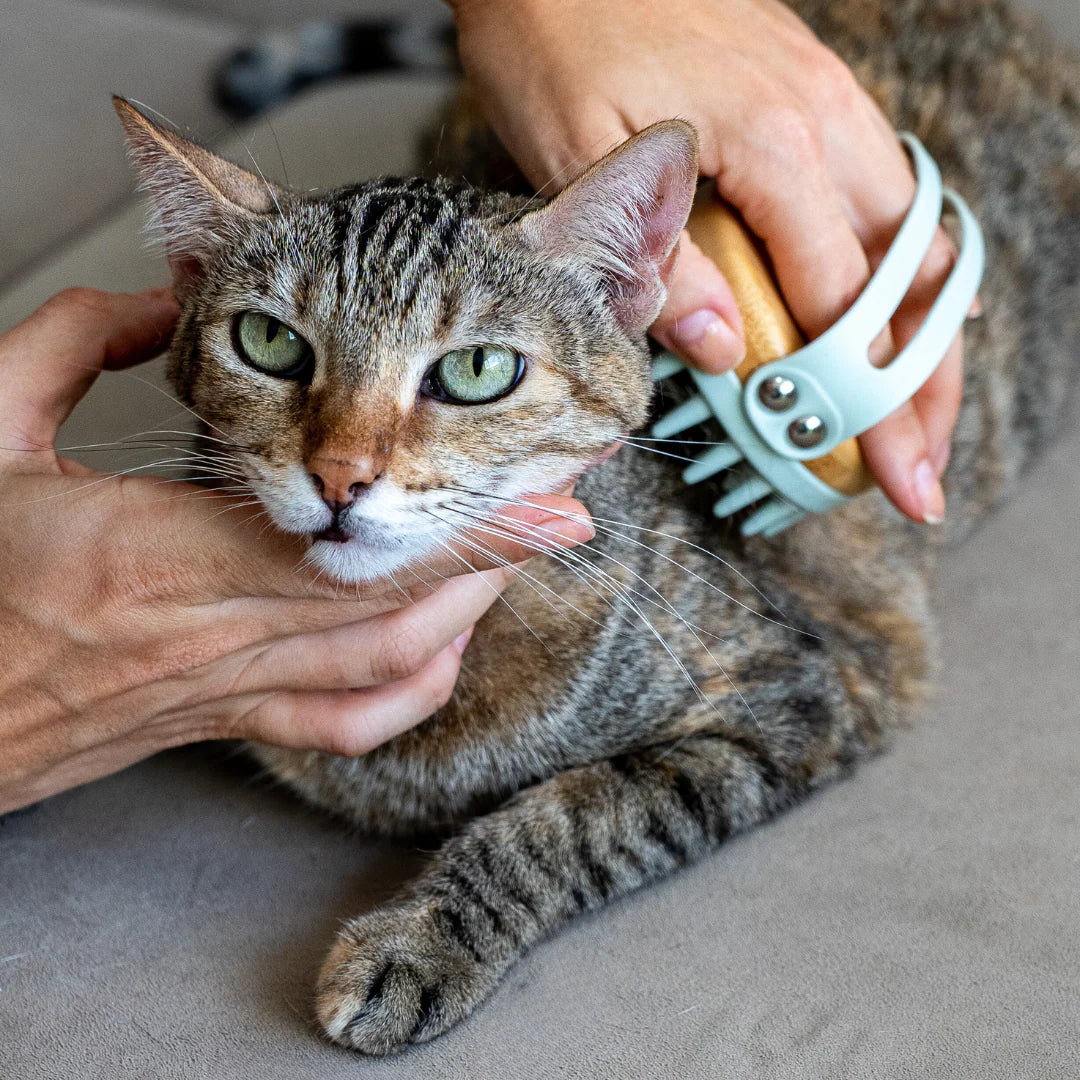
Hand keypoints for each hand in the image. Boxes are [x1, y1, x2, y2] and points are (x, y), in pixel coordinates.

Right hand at [0, 288, 593, 811]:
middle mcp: (209, 633)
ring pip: (384, 663)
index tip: (539, 499)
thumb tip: (155, 302)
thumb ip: (67, 347)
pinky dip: (410, 690)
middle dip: (491, 555)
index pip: (348, 543)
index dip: (456, 524)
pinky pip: (344, 725)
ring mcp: (225, 690)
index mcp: (153, 555)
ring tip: (518, 555)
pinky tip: (441, 649)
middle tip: (563, 511)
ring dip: (465, 608)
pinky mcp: (223, 721)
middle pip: (392, 603)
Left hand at [452, 0, 963, 522]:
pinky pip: (882, 194)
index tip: (899, 477)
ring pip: (913, 235)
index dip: (872, 407)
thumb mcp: (578, 159)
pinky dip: (896, 270)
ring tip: (915, 407)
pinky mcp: (809, 96)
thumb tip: (727, 355)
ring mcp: (826, 104)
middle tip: (923, 467)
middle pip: (909, 280)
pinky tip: (886, 312)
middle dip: (924, 386)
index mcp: (773, 147)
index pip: (843, 308)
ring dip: (922, 332)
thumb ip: (659, 265)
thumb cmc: (556, 34)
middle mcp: (822, 123)